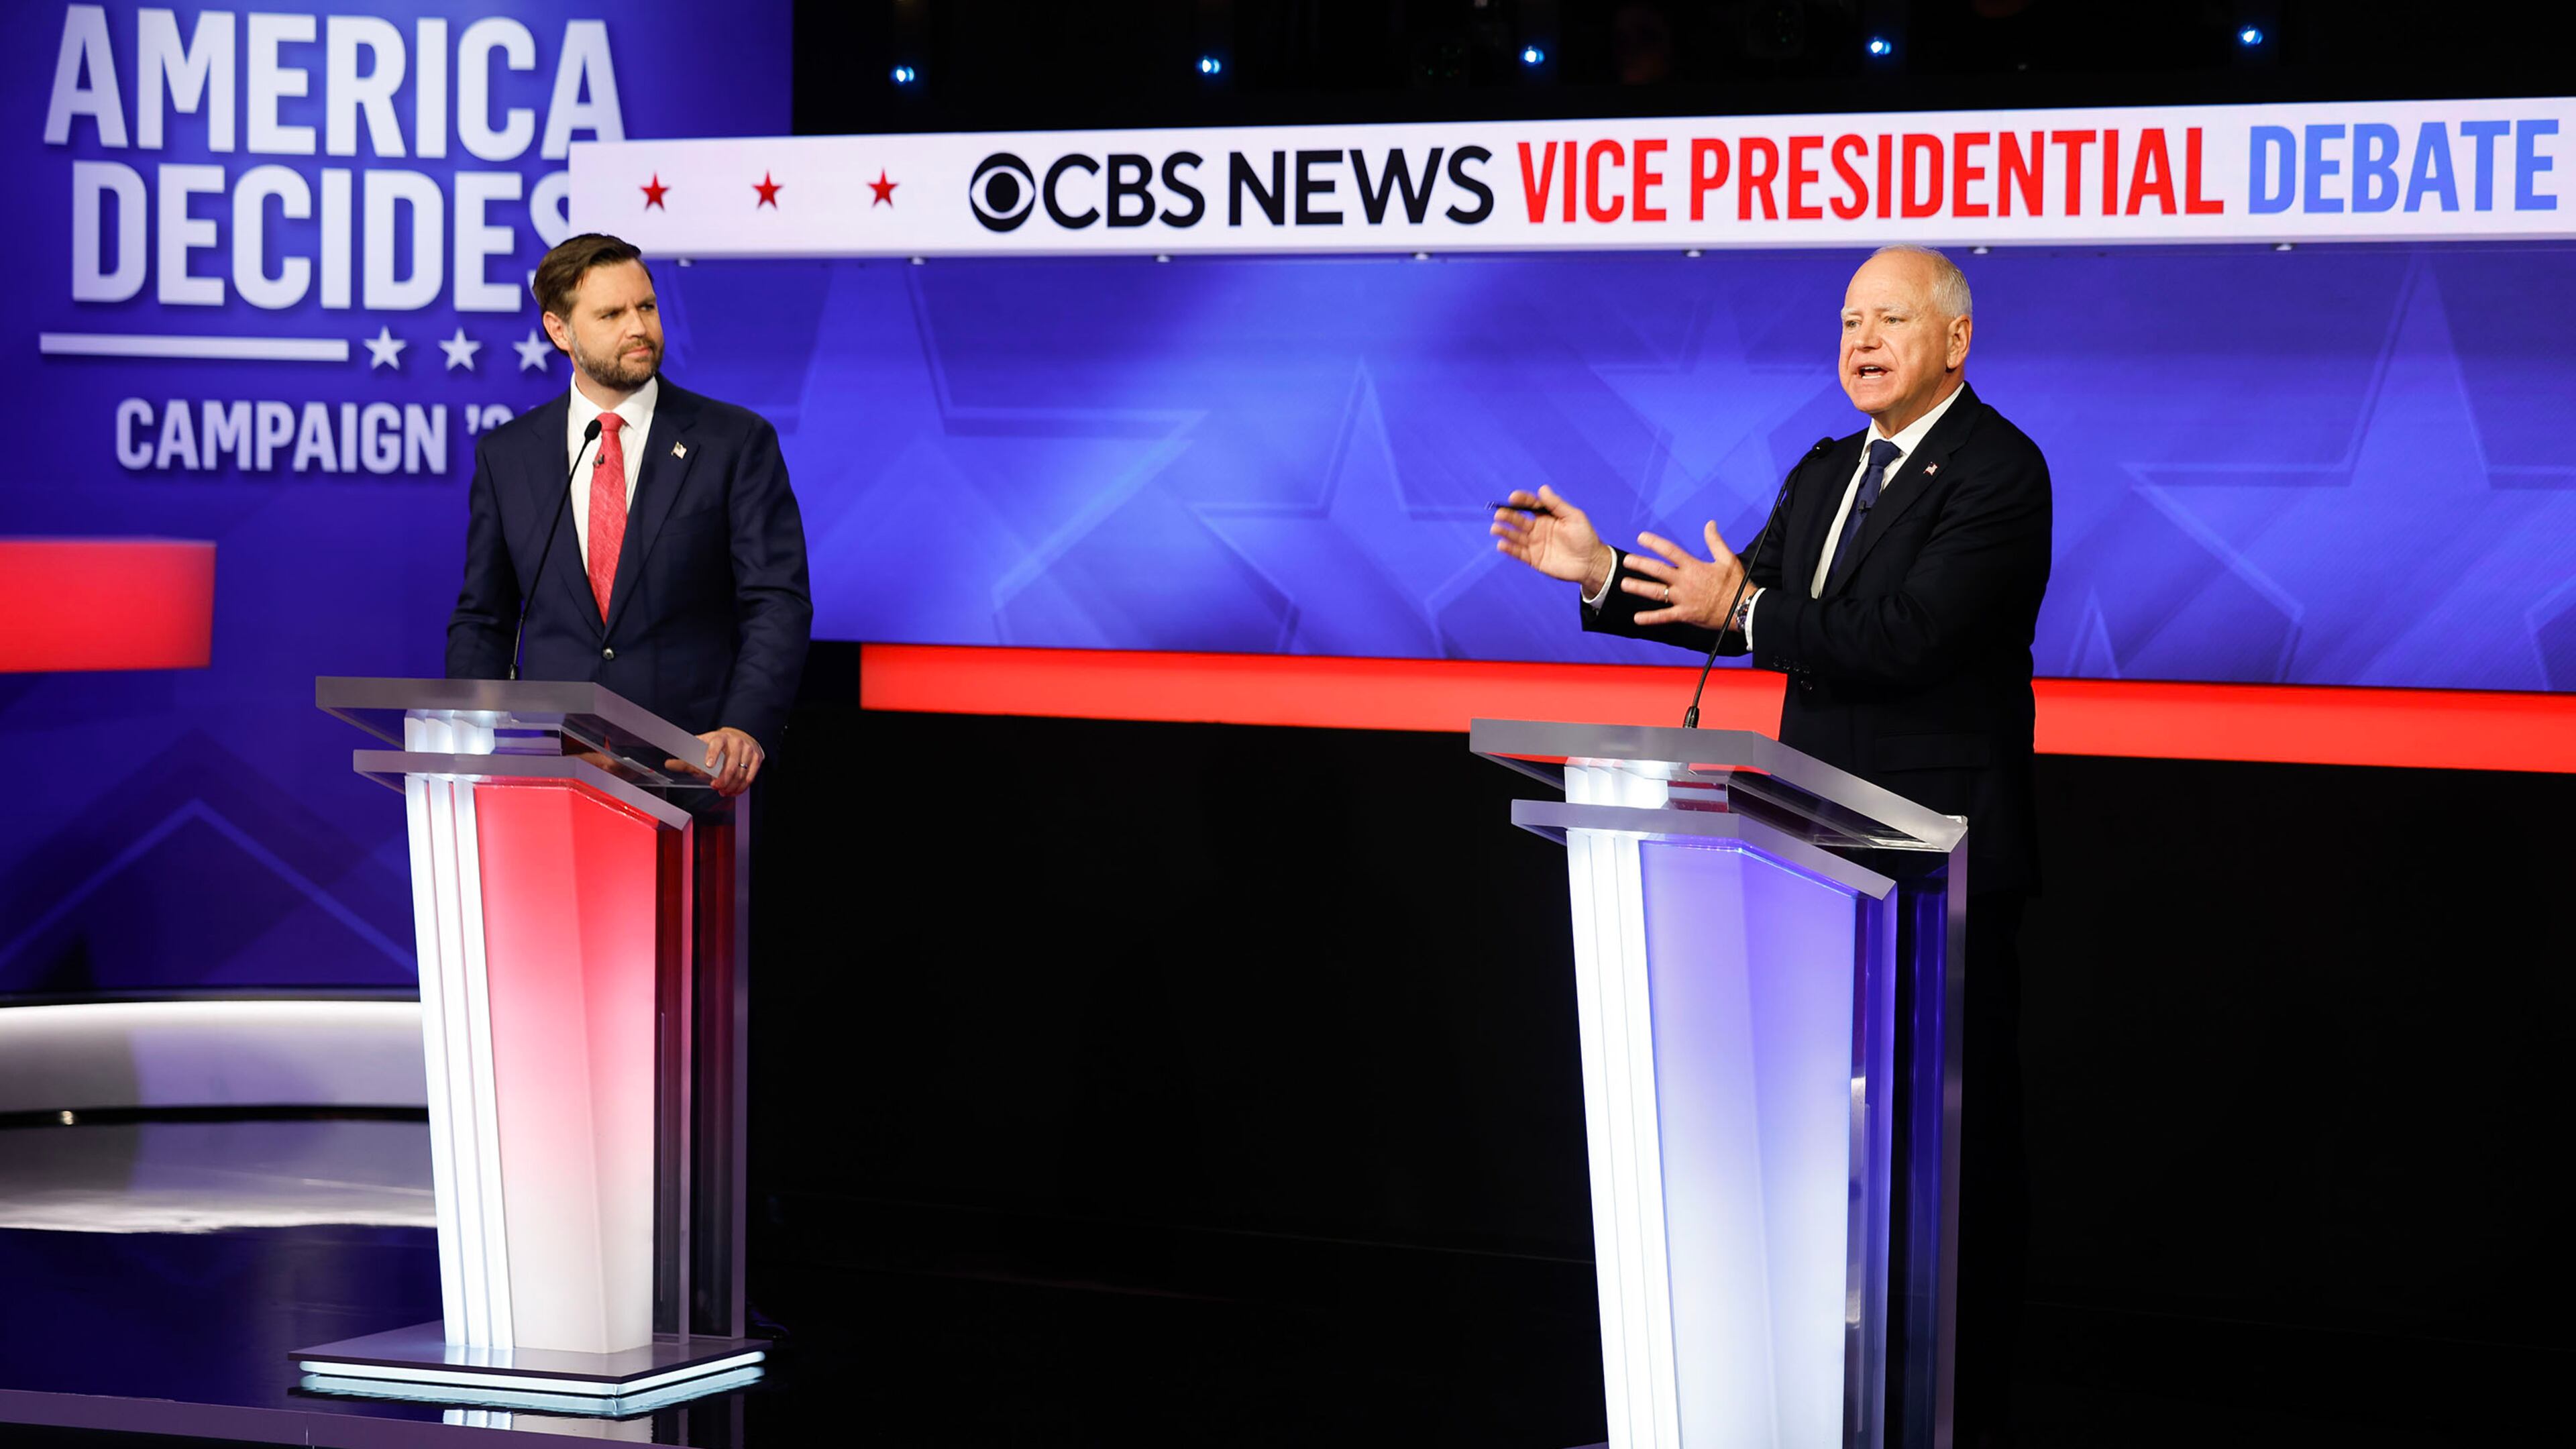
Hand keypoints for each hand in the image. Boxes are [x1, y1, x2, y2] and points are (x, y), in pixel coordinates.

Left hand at [667, 726, 763, 796]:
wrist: (741, 737)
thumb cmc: (719, 744)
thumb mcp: (703, 746)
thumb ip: (686, 758)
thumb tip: (668, 764)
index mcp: (720, 737)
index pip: (716, 745)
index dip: (712, 755)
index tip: (708, 766)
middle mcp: (736, 742)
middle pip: (731, 764)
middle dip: (723, 779)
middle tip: (715, 787)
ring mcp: (748, 749)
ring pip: (741, 773)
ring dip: (732, 786)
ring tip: (724, 791)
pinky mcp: (757, 757)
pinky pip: (750, 776)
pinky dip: (742, 787)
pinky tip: (734, 791)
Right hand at [1492, 486, 1615, 592]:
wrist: (1591, 563)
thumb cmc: (1585, 537)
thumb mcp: (1574, 516)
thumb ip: (1557, 504)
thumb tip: (1542, 489)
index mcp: (1547, 516)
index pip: (1530, 505)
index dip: (1522, 500)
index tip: (1514, 497)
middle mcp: (1538, 528)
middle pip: (1519, 520)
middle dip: (1509, 516)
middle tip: (1499, 514)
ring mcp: (1535, 544)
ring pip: (1516, 536)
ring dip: (1505, 532)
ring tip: (1495, 529)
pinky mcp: (1534, 559)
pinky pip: (1519, 553)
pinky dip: (1509, 549)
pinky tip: (1501, 545)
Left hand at [1619, 521, 1748, 629]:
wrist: (1742, 608)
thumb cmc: (1736, 583)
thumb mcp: (1727, 559)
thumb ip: (1715, 541)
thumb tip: (1710, 523)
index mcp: (1694, 567)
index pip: (1670, 551)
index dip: (1654, 543)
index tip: (1641, 538)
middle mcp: (1685, 582)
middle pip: (1657, 571)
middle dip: (1640, 565)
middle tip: (1626, 560)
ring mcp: (1683, 599)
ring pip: (1656, 592)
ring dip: (1639, 588)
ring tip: (1624, 584)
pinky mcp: (1685, 614)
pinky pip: (1664, 617)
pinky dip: (1650, 618)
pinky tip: (1637, 619)